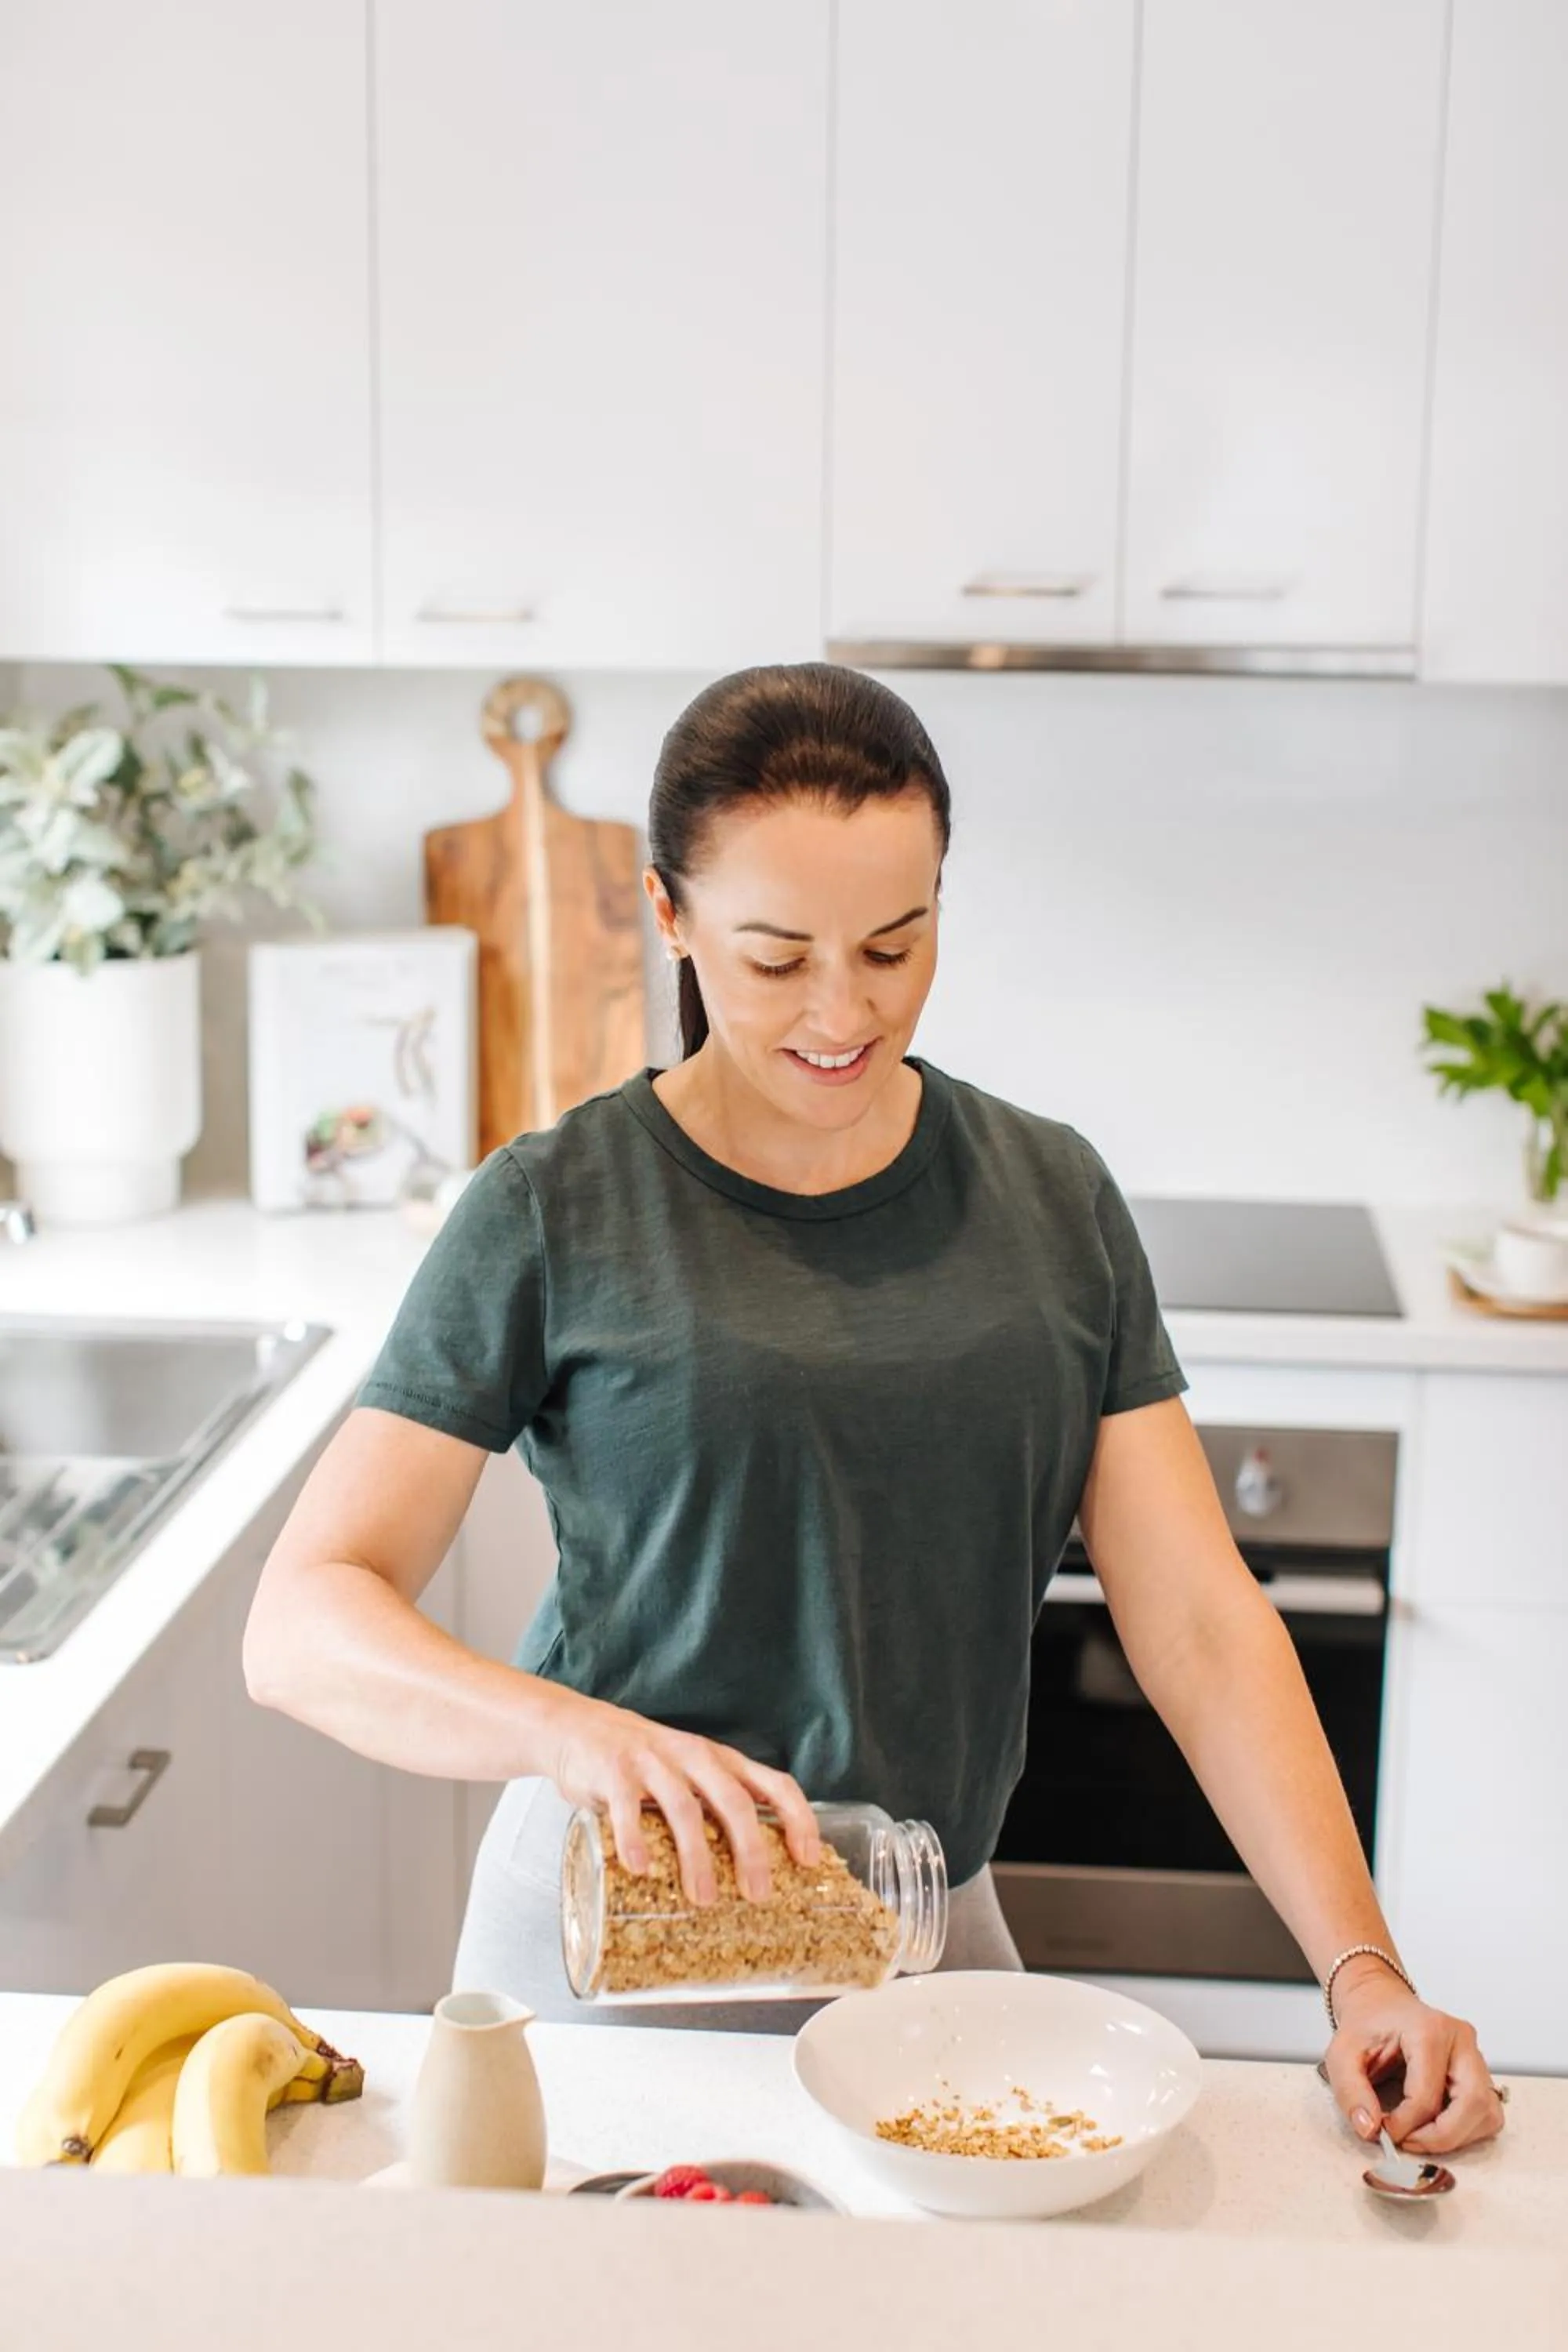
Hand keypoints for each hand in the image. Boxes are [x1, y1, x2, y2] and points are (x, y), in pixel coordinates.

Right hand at [543, 1689, 820, 1908]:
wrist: (577, 1729)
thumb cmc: (644, 1765)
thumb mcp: (688, 1776)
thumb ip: (713, 1809)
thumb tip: (749, 1873)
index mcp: (719, 1761)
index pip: (774, 1783)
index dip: (798, 1819)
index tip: (810, 1860)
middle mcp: (692, 1756)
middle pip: (733, 1801)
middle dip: (750, 1850)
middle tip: (757, 1894)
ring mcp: (652, 1761)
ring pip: (685, 1809)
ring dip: (697, 1857)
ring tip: (704, 1898)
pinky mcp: (613, 1771)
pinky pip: (627, 1808)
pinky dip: (635, 1840)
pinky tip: (641, 1869)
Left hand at [1323, 1960, 1506, 2155]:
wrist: (1380, 2005)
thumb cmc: (1366, 2026)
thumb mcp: (1341, 2054)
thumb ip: (1350, 2092)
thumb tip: (1370, 2130)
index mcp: (1428, 2029)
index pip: (1428, 2094)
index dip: (1406, 2125)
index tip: (1384, 2133)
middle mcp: (1460, 2039)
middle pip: (1473, 2103)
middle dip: (1441, 2137)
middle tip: (1409, 2143)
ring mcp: (1475, 2055)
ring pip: (1486, 2112)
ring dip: (1457, 2136)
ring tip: (1420, 2134)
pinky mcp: (1480, 2072)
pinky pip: (1488, 2113)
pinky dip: (1467, 2130)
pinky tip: (1437, 2125)